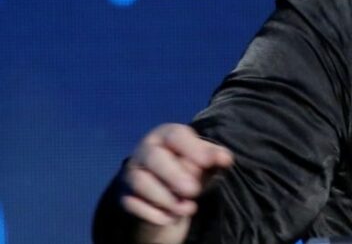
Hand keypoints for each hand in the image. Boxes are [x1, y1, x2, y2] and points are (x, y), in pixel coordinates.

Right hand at [119, 123, 233, 243]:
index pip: (176, 136)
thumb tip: (225, 158)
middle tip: (194, 190)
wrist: (164, 187)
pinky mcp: (125, 195)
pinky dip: (153, 213)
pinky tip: (171, 218)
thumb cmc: (188, 165)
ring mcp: (131, 173)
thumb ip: (214, 157)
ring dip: (166, 198)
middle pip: (154, 158)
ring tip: (189, 208)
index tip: (209, 163)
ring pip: (141, 183)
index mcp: (166, 135)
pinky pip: (133, 204)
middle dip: (175, 176)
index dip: (193, 149)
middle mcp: (145, 151)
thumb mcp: (203, 158)